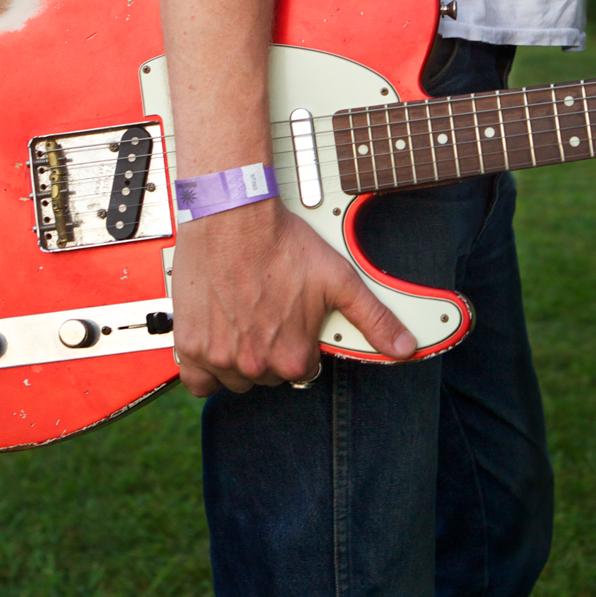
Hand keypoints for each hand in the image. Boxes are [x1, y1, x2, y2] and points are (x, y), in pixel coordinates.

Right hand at [170, 199, 416, 396]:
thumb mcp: (340, 281)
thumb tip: (405, 347)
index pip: (302, 370)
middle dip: (270, 351)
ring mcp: (219, 356)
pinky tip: (217, 342)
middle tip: (268, 315)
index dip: (300, 344)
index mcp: (292, 356)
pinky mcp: (190, 345)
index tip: (293, 321)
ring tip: (245, 321)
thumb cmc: (282, 243)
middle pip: (268, 376)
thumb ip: (375, 319)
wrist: (233, 216)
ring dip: (240, 360)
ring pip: (235, 378)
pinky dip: (205, 368)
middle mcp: (255, 363)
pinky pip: (196, 380)